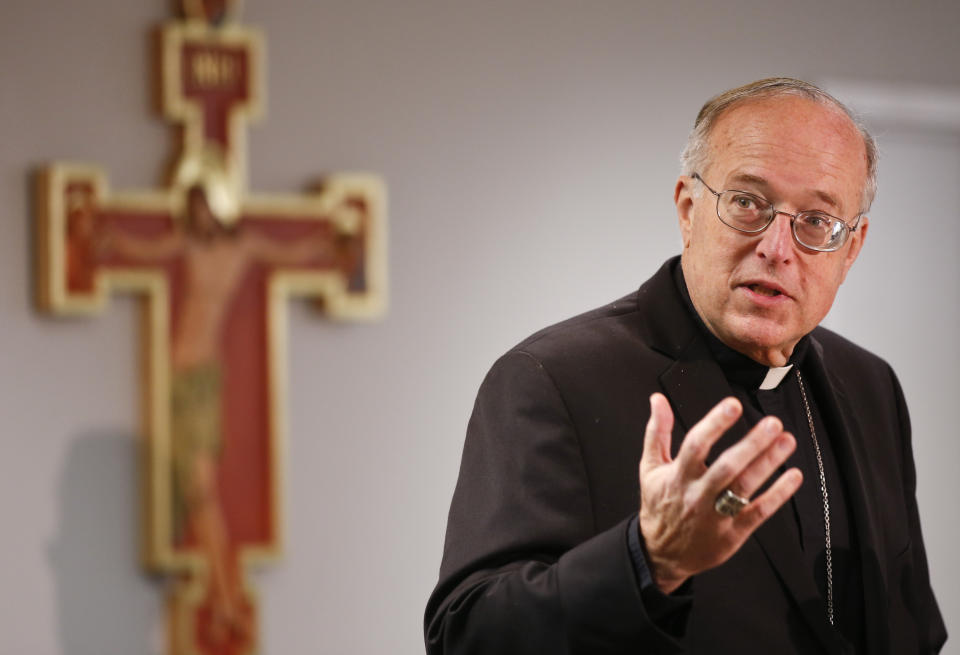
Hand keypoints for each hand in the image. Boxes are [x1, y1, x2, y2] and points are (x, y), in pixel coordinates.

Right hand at [638, 393, 801, 593]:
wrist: (661, 553)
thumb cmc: (659, 504)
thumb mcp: (650, 467)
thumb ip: (657, 431)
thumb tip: (658, 399)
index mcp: (677, 476)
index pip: (696, 445)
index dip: (714, 424)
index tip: (733, 405)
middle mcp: (697, 495)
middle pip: (727, 467)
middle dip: (752, 444)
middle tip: (773, 423)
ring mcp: (716, 516)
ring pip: (744, 487)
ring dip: (768, 463)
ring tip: (787, 440)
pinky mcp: (733, 533)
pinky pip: (758, 512)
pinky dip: (778, 495)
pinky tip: (793, 476)